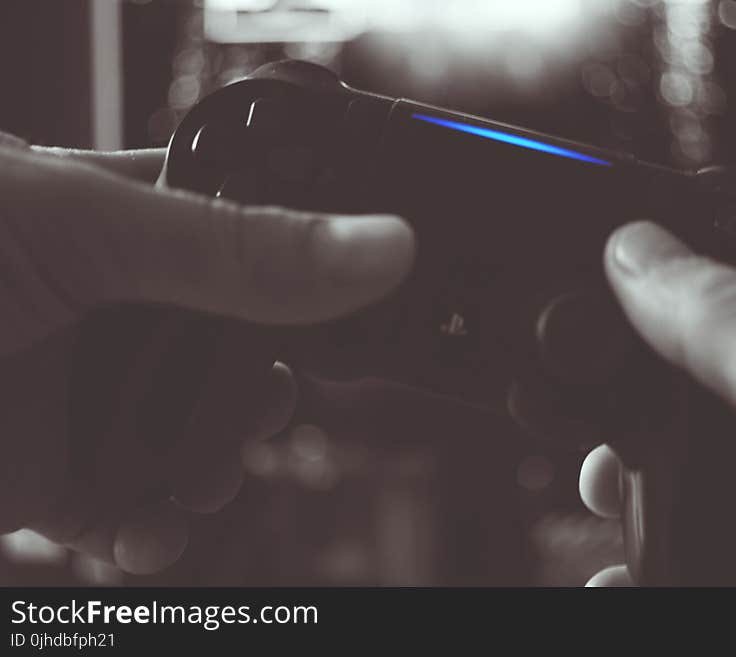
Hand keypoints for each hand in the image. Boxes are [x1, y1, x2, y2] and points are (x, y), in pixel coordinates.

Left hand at [0, 133, 413, 573]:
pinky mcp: (52, 478)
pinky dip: (158, 535)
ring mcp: (87, 396)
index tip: (348, 314)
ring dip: (215, 473)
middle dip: (261, 396)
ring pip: (201, 442)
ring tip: (195, 484)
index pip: (256, 237)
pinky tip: (140, 533)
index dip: (308, 276)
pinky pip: (140, 512)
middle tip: (260, 410)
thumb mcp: (77, 232)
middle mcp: (117, 307)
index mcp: (128, 220)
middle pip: (242, 355)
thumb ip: (232, 246)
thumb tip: (380, 245)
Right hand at [580, 221, 735, 586]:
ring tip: (596, 499)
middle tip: (585, 421)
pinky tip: (621, 575)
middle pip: (692, 402)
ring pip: (684, 487)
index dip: (654, 303)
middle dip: (624, 412)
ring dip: (622, 495)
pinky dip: (639, 566)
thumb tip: (641, 251)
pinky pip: (688, 558)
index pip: (732, 305)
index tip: (591, 312)